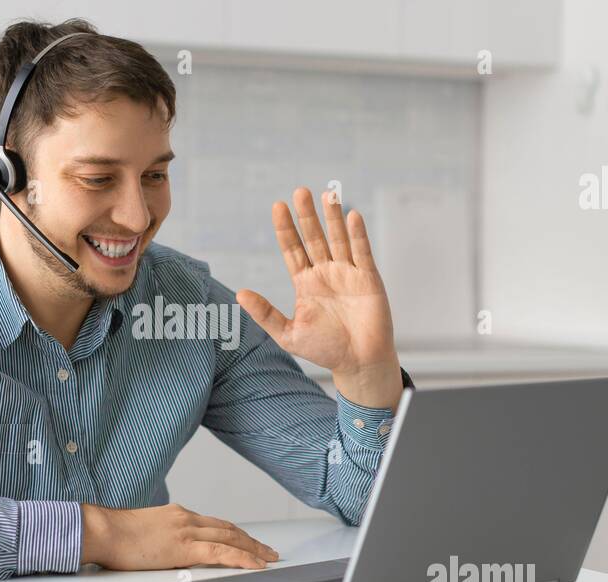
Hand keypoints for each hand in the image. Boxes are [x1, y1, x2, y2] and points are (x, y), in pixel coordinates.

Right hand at [80, 503, 279, 569]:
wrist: (103, 530)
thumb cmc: (114, 534)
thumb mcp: (144, 531)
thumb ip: (161, 536)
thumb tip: (166, 548)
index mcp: (176, 514)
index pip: (214, 523)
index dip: (234, 532)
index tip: (246, 539)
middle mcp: (186, 518)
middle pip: (228, 528)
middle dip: (250, 539)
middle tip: (267, 549)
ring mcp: (187, 530)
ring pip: (231, 537)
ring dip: (253, 548)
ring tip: (268, 557)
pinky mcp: (185, 546)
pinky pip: (222, 551)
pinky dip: (242, 556)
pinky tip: (254, 563)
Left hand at [236, 187, 401, 408]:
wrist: (358, 363)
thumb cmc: (324, 350)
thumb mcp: (287, 333)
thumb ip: (265, 313)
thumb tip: (239, 294)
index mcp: (305, 283)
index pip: (293, 249)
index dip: (286, 229)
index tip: (278, 206)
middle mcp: (326, 273)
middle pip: (314, 238)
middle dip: (307, 216)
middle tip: (300, 191)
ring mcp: (348, 274)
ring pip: (339, 239)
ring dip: (333, 217)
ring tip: (327, 195)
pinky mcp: (368, 279)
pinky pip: (362, 252)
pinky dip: (357, 235)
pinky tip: (351, 216)